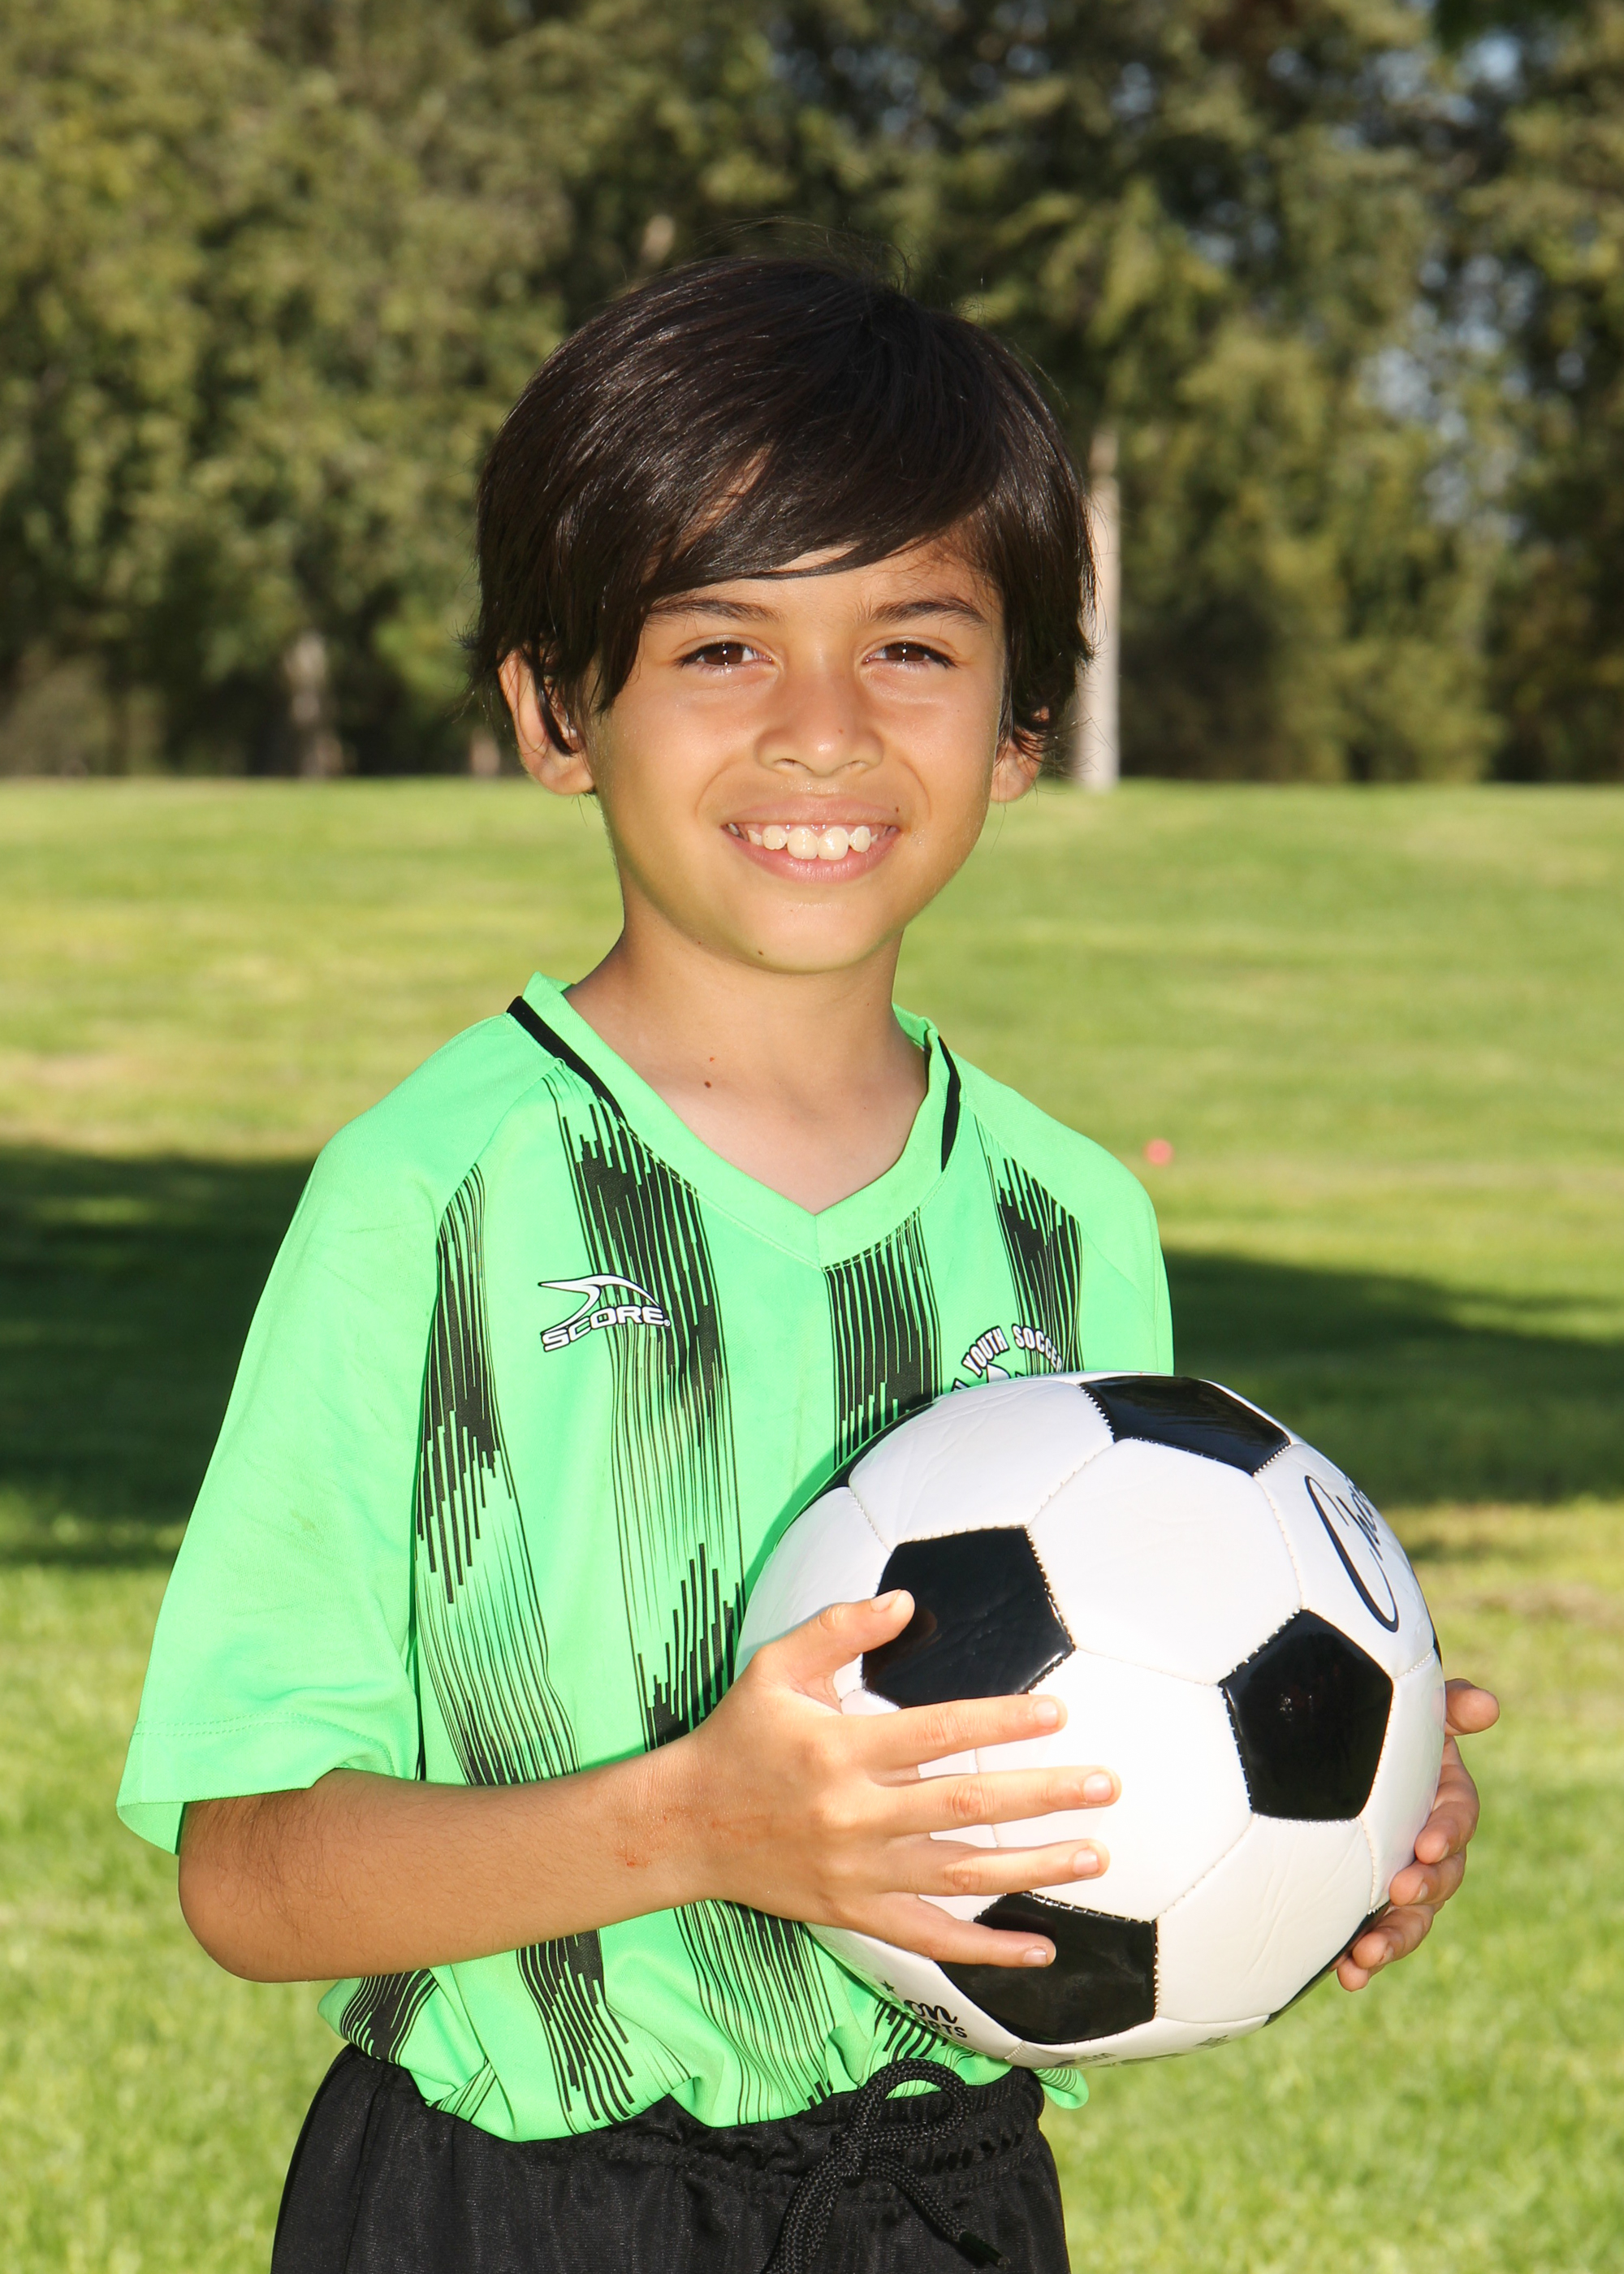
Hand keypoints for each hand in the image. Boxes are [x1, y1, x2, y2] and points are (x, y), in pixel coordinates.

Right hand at [682, 1591, 1117, 1969]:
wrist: (686, 1826)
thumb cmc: (739, 1735)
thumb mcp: (776, 1667)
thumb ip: (839, 1629)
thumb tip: (905, 1602)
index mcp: (840, 1749)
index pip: (938, 1733)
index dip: (1000, 1722)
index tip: (1056, 1715)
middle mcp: (854, 1815)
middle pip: (965, 1806)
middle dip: (1043, 1797)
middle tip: (1104, 1786)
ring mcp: (857, 1873)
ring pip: (961, 1876)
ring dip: (1034, 1869)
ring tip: (1095, 1858)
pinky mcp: (855, 1914)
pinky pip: (932, 1940)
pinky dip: (989, 1950)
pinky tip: (1042, 1947)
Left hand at [1336, 1677, 1499, 1989]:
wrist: (1335, 1757)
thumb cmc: (1384, 1730)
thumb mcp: (1415, 1713)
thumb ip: (1447, 1706)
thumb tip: (1488, 1705)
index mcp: (1443, 1804)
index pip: (1457, 1819)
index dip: (1447, 1832)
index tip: (1426, 1843)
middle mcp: (1429, 1851)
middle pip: (1441, 1880)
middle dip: (1424, 1890)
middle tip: (1400, 1893)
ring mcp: (1401, 1883)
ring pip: (1412, 1921)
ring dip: (1392, 1941)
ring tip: (1364, 1956)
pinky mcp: (1369, 1908)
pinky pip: (1373, 1939)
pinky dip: (1363, 1960)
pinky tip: (1345, 1975)